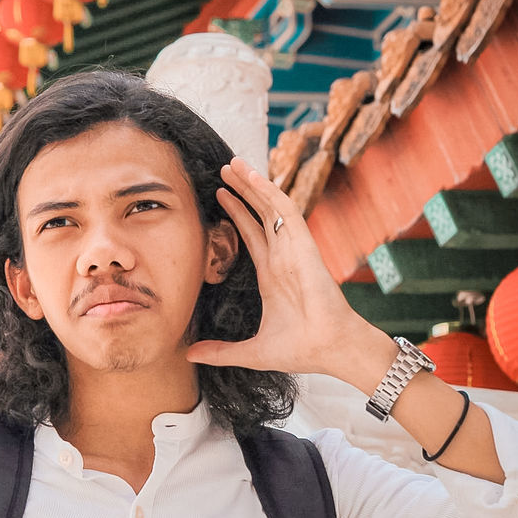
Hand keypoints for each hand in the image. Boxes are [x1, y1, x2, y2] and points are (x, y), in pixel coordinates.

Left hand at [187, 159, 388, 379]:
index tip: (219, 195)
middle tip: (222, 168)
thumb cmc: (301, 350)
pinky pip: (285, 211)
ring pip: (271, 206)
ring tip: (233, 163)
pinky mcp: (303, 245)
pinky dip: (270, 191)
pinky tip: (252, 177)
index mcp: (272, 275)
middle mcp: (283, 256)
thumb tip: (188, 355)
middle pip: (260, 213)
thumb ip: (220, 351)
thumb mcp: (251, 351)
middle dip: (242, 190)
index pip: (252, 234)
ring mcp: (293, 248)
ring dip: (253, 183)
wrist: (330, 349)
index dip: (237, 213)